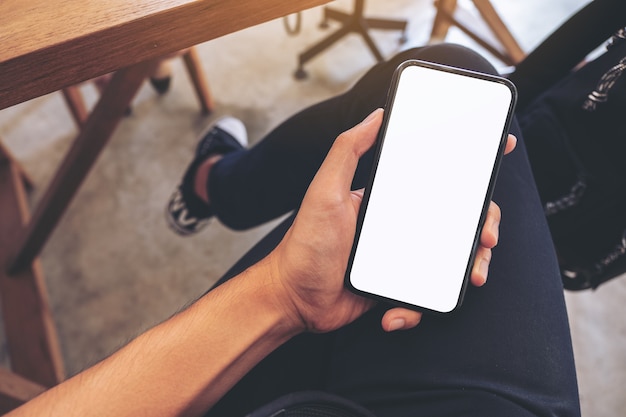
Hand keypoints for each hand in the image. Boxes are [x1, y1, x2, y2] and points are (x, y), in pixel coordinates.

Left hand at [268, 109, 516, 333]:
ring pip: (452, 259)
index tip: (499, 151)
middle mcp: (402, 225)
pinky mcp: (399, 289)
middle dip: (484, 225)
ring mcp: (403, 258)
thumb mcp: (325, 190)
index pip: (437, 177)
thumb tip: (376, 114)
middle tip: (486, 236)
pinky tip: (393, 313)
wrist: (293, 298)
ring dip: (468, 268)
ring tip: (470, 277)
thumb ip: (347, 150)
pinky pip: (424, 297)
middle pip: (458, 218)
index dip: (471, 167)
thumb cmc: (305, 243)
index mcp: (391, 199)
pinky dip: (416, 309)